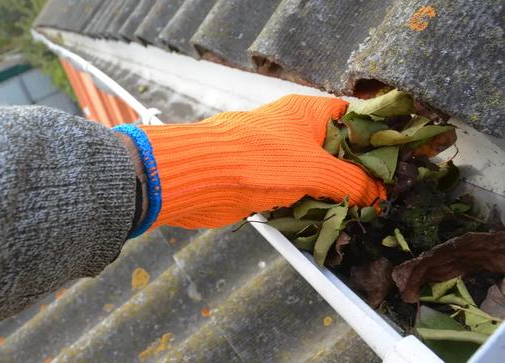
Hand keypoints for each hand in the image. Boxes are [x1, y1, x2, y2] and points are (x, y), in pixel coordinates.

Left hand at [140, 95, 385, 228]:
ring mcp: (281, 156)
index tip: (394, 164)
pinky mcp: (267, 180)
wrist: (202, 176)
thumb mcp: (315, 168)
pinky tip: (330, 219)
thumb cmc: (258, 159)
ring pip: (318, 173)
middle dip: (357, 172)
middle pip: (337, 149)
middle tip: (381, 195)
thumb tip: (377, 194)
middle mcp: (296, 130)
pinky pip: (298, 191)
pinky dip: (312, 203)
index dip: (374, 138)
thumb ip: (350, 180)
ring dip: (335, 192)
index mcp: (310, 112)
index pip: (353, 117)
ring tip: (362, 211)